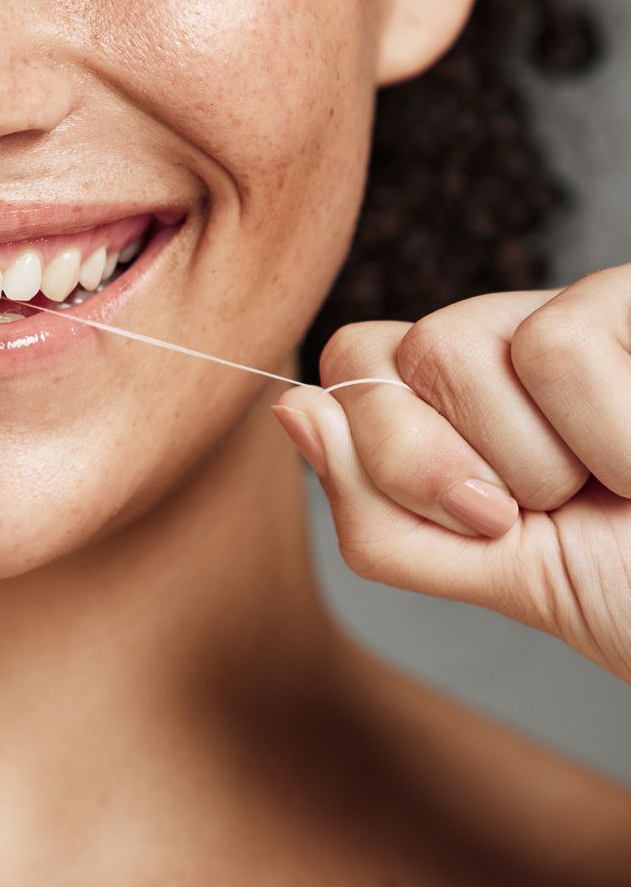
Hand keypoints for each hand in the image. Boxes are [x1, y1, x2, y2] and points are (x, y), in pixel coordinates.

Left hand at [272, 276, 630, 682]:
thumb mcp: (505, 579)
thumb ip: (384, 516)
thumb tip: (290, 412)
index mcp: (474, 400)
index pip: (353, 359)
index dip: (389, 449)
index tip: (487, 521)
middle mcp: (519, 337)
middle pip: (394, 355)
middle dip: (466, 470)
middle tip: (567, 505)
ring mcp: (587, 307)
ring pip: (457, 347)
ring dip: (550, 461)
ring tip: (628, 483)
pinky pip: (558, 348)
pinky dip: (618, 440)